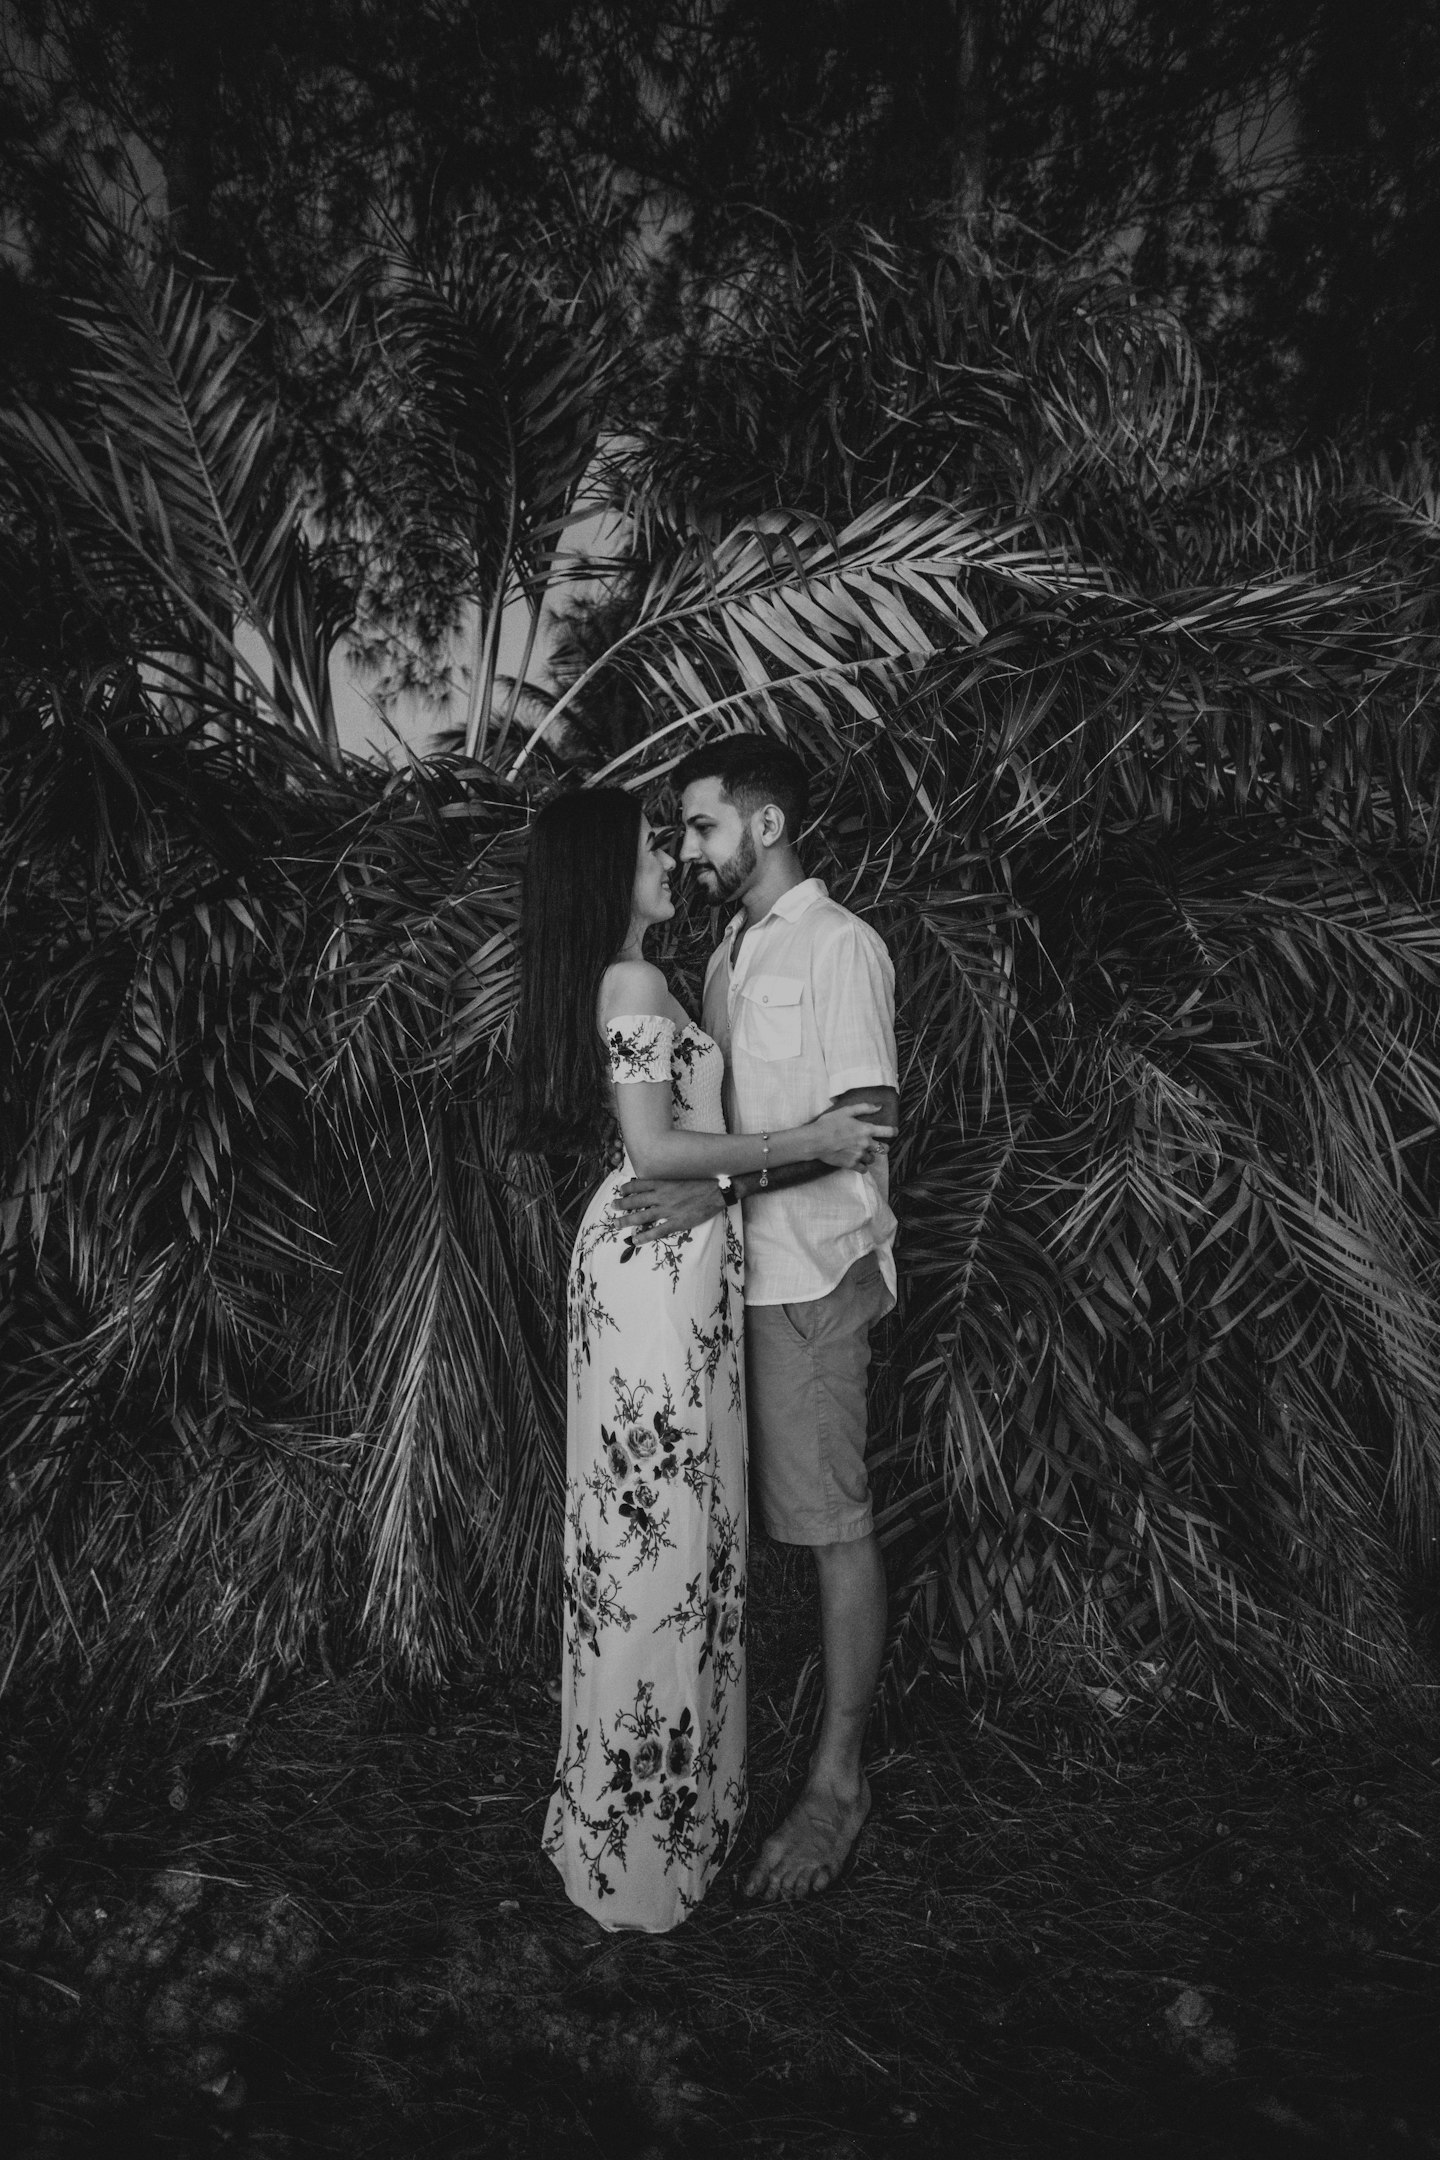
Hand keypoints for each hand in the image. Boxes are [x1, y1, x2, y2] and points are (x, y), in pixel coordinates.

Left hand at [610, 1175, 725, 1245]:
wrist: (717, 1191)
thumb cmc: (700, 1182)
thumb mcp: (680, 1176)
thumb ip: (666, 1181)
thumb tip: (654, 1184)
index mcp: (663, 1183)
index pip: (638, 1184)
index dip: (627, 1188)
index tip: (621, 1191)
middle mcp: (662, 1196)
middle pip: (635, 1201)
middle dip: (621, 1205)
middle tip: (612, 1208)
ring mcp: (668, 1210)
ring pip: (642, 1216)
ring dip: (627, 1221)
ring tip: (616, 1224)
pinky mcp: (677, 1222)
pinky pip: (657, 1231)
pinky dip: (644, 1236)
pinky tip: (635, 1239)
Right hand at [805, 1102, 897, 1170]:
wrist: (815, 1140)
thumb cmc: (829, 1123)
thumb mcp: (846, 1110)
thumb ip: (864, 1108)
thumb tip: (879, 1106)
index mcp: (866, 1129)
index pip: (888, 1131)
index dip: (894, 1131)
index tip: (894, 1132)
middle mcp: (866, 1143)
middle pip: (884, 1148)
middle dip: (882, 1146)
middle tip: (876, 1144)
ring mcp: (859, 1155)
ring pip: (873, 1159)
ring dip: (870, 1156)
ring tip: (862, 1152)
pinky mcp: (851, 1164)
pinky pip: (864, 1169)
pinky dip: (863, 1166)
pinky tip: (858, 1161)